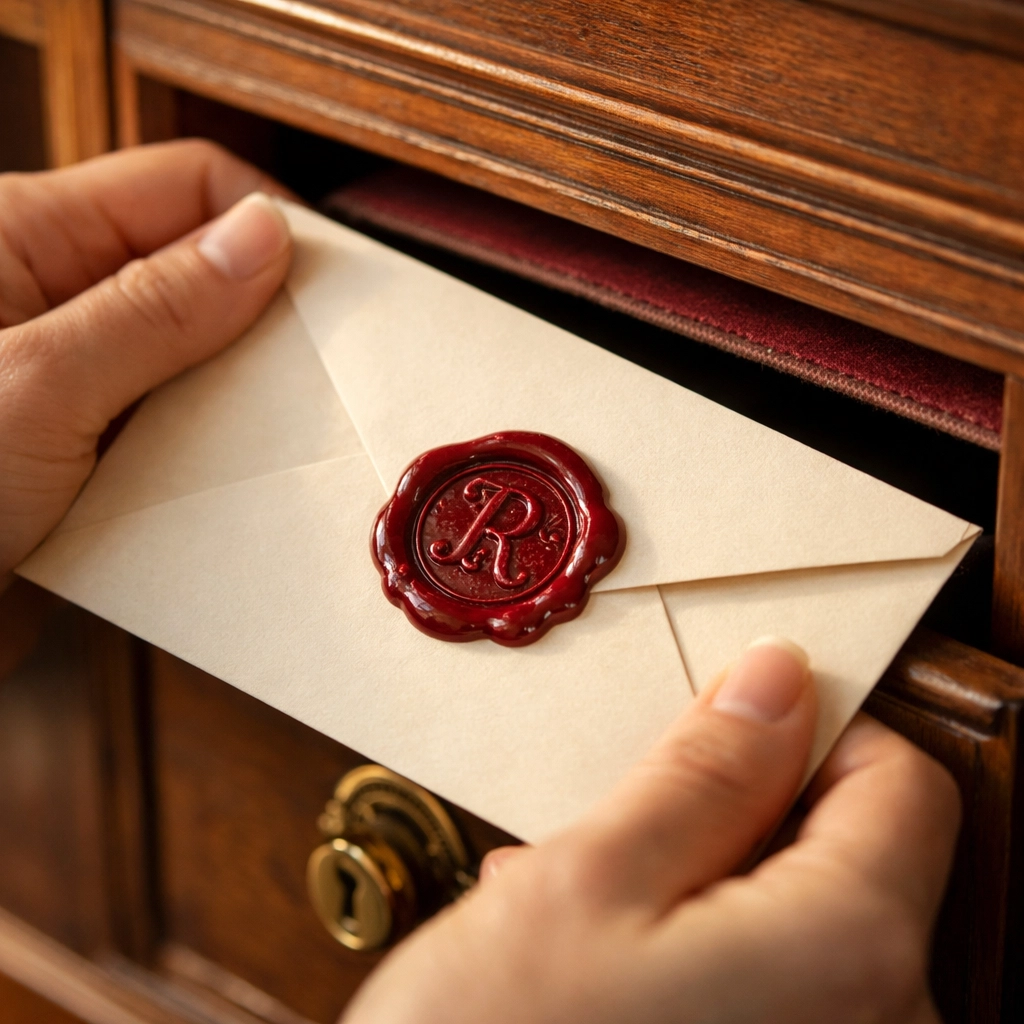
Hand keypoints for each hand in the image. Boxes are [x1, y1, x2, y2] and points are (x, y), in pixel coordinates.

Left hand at [0, 140, 293, 580]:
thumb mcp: (38, 383)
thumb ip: (154, 306)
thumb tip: (263, 234)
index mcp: (26, 239)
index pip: (184, 188)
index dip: (267, 221)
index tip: (336, 286)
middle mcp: (58, 302)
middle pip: (200, 273)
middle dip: (269, 318)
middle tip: (329, 369)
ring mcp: (80, 380)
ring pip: (199, 360)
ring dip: (247, 395)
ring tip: (292, 430)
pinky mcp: (93, 450)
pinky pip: (182, 430)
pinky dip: (218, 450)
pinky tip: (242, 475)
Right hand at [345, 639, 959, 1023]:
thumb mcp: (593, 879)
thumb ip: (706, 773)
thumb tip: (780, 680)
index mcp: (851, 955)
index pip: (902, 781)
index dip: (818, 728)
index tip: (730, 717)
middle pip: (849, 852)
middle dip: (734, 817)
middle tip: (624, 823)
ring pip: (796, 918)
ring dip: (696, 884)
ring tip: (586, 898)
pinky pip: (773, 984)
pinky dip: (697, 949)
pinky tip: (601, 959)